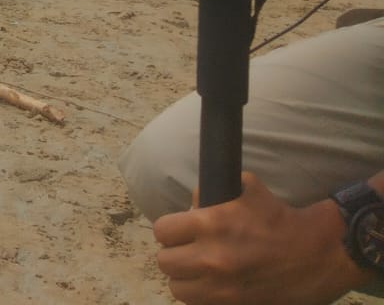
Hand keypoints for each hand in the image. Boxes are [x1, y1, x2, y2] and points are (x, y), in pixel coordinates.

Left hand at [154, 174, 364, 304]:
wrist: (319, 253)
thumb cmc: (279, 217)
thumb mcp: (244, 188)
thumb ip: (209, 191)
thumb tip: (190, 204)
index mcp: (210, 224)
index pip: (162, 231)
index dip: (170, 230)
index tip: (180, 231)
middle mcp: (212, 258)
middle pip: (166, 263)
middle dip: (175, 255)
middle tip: (188, 251)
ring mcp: (223, 288)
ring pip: (178, 289)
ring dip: (186, 280)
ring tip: (199, 272)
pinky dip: (202, 298)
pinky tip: (213, 288)